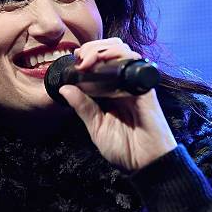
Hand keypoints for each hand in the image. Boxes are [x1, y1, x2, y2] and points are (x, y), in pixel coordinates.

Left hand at [58, 37, 176, 171]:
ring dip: (104, 49)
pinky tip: (106, 61)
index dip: (87, 54)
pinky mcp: (145, 88)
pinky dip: (120, 56)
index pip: (101, 62)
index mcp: (111, 91)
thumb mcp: (96, 127)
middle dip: (93, 47)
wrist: (146, 164)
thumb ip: (82, 107)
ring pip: (124, 51)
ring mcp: (135, 84)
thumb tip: (65, 88)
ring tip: (88, 60)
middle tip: (79, 58)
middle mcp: (124, 84)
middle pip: (112, 50)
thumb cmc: (125, 148)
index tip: (74, 60)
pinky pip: (136, 64)